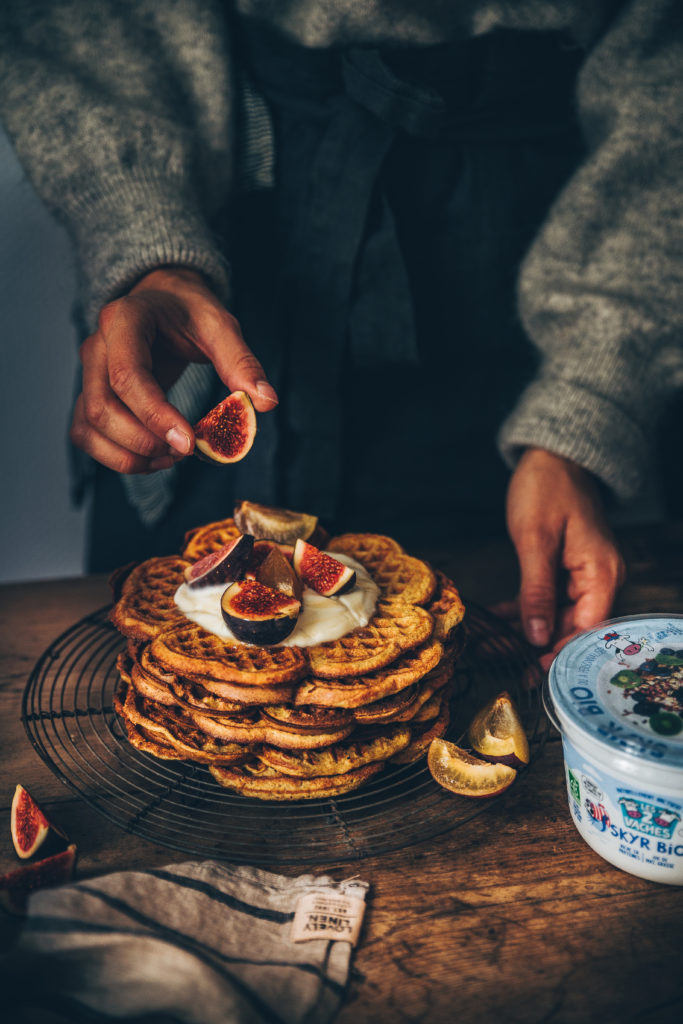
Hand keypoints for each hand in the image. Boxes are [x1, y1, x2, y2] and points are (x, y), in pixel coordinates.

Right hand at [70, 267, 277, 472]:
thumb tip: (266, 402)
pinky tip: (153, 459)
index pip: (128, 375)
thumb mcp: (220, 326)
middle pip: (101, 407)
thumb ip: (241, 362)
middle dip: (142, 441)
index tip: (188, 443)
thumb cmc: (190, 312)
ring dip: (126, 455)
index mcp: (126, 320)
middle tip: (185, 452)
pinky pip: (86, 433)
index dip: (155, 415)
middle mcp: (97, 346)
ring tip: (171, 459)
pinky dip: (115, 455)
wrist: (165, 301)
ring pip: (88, 425)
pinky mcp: (91, 393)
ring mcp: (89, 372)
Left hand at [501, 448, 624, 661]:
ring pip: (555, 616)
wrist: (552, 456)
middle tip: (506, 667)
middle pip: (572, 626)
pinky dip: (523, 610)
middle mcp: (598, 578)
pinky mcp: (565, 569)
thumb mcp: (535, 540)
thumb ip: (536, 590)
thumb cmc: (547, 488)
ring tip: (494, 650)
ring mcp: (582, 575)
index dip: (563, 653)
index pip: (588, 628)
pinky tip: (497, 623)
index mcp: (601, 573)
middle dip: (538, 648)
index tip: (535, 672)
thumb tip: (537, 636)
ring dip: (525, 632)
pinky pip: (546, 599)